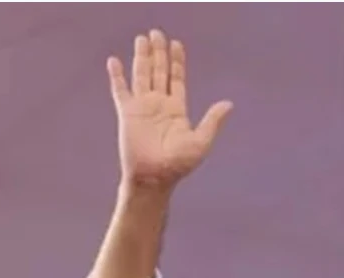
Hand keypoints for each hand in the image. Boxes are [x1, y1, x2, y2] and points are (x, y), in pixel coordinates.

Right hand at [107, 29, 232, 189]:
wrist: (154, 177)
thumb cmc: (178, 164)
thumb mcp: (201, 141)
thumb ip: (212, 121)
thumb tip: (229, 104)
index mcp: (176, 109)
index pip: (176, 78)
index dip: (177, 61)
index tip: (176, 44)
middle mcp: (159, 104)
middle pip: (159, 71)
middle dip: (159, 53)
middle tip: (157, 33)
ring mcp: (142, 107)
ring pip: (142, 75)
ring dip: (142, 57)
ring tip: (142, 38)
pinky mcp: (127, 113)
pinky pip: (120, 90)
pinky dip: (117, 76)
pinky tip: (114, 61)